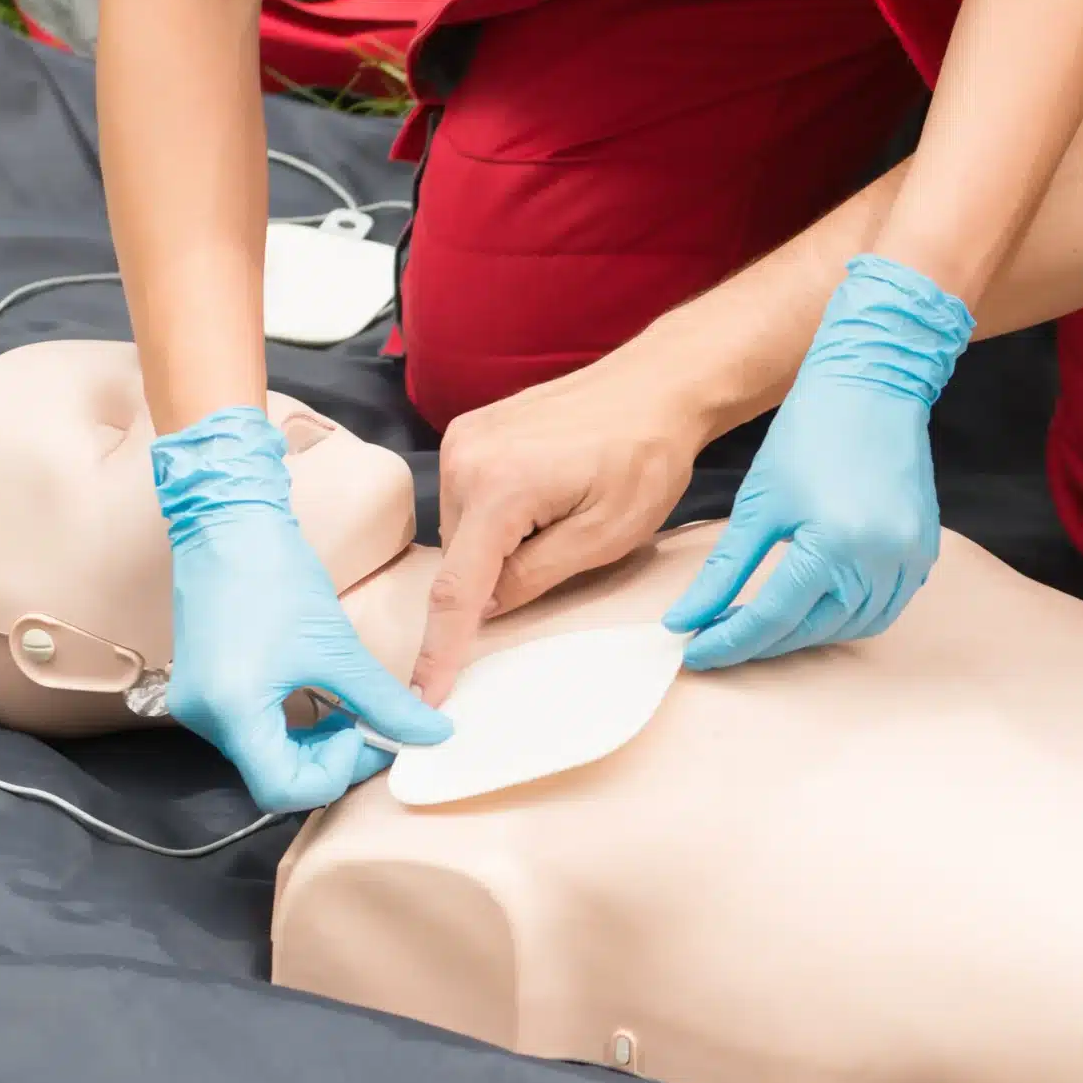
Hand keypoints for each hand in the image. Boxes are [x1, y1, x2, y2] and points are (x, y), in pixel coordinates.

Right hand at [153, 407, 451, 812]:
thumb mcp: (337, 646)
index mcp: (232, 712)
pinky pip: (253, 729)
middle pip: (275, 777)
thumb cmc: (275, 577)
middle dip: (330, 760)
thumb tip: (430, 733)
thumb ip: (384, 701)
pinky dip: (291, 724)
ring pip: (266, 755)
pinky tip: (320, 696)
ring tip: (349, 708)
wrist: (226, 523)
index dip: (336, 773)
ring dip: (313, 743)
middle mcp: (205, 720)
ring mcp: (197, 707)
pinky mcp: (204, 691)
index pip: (285, 790)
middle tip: (370, 726)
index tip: (367, 736)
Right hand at [411, 355, 707, 703]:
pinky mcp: (470, 430)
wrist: (659, 384)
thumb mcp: (604, 537)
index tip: (423, 698)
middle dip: (498, 577)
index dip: (440, 651)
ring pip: (462, 532)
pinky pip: (468, 499)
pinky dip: (497, 516)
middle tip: (568, 545)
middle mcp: (465, 457)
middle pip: (460, 560)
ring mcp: (463, 438)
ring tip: (564, 508)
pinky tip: (546, 493)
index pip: (457, 590)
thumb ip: (534, 578)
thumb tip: (485, 609)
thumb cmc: (645, 457)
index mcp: (499, 487)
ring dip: (500, 544)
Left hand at [663, 256, 972, 671]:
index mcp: (832, 547)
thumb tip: (686, 620)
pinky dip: (846, 616)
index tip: (695, 655)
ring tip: (762, 625)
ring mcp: (908, 559)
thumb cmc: (809, 434)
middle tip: (719, 638)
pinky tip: (814, 606)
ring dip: (805, 633)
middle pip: (811, 629)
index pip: (772, 619)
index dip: (729, 642)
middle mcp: (879, 561)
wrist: (872, 386)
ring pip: (850, 627)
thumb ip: (723, 571)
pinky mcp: (922, 552)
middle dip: (763, 641)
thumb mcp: (757, 505)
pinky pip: (883, 606)